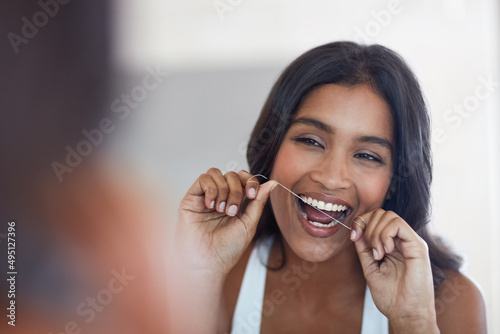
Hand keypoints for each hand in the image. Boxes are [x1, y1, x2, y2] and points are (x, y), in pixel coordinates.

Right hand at [176, 168, 276, 278]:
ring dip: (223, 190)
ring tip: (221, 210)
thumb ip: (258, 202)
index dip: (249, 181)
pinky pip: (203, 178)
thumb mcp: (249, 224)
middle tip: (232, 211)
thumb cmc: (226, 250)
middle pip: (231, 175)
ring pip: (216, 173)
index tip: (251, 195)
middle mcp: (219, 198)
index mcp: (235, 203)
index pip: (243, 179)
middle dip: (236, 190)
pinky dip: (211, 189)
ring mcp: (205, 197)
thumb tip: (272, 183)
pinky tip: (211, 205)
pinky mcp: (191, 198)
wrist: (207, 263)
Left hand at [351, 209, 438, 332]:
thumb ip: (364, 249)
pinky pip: (397, 224)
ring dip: (376, 233)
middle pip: (381, 213)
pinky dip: (385, 234)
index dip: (361, 222)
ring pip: (388, 216)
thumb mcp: (370, 268)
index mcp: (392, 244)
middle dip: (367, 227)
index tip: (353, 236)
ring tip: (379, 254)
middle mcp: (403, 240)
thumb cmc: (391, 296)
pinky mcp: (418, 246)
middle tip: (370, 250)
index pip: (376, 218)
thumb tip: (356, 231)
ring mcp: (411, 242)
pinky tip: (386, 251)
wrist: (405, 314)